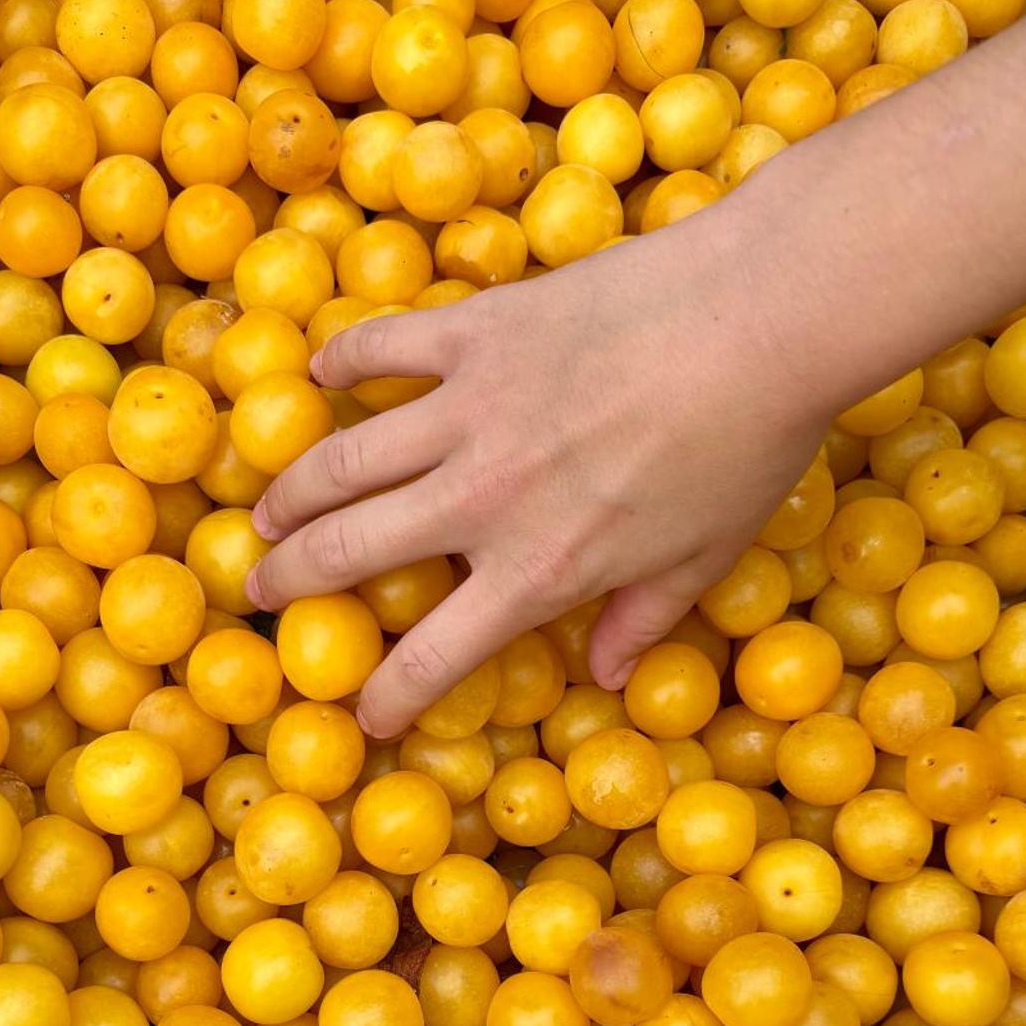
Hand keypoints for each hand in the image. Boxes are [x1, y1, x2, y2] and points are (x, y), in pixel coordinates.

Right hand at [246, 197, 831, 738]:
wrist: (764, 314)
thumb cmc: (748, 445)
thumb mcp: (704, 556)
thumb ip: (643, 620)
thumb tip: (608, 678)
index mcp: (537, 570)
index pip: (434, 656)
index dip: (386, 695)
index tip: (362, 711)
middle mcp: (480, 500)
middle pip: (349, 551)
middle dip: (290, 579)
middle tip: (261, 586)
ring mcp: (467, 410)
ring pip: (342, 459)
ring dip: (291, 488)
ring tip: (265, 507)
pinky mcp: (474, 331)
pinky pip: (383, 346)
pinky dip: (340, 360)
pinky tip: (316, 373)